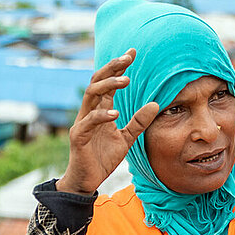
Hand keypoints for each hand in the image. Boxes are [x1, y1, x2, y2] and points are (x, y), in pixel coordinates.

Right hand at [56, 49, 158, 194]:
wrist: (86, 181)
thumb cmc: (102, 159)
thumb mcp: (126, 139)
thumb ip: (139, 122)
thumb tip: (156, 104)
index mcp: (99, 110)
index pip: (107, 82)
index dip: (118, 66)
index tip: (132, 53)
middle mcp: (89, 112)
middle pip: (96, 81)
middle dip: (112, 67)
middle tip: (128, 58)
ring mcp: (82, 123)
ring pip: (90, 95)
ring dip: (108, 85)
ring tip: (126, 81)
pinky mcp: (78, 137)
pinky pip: (88, 121)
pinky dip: (101, 115)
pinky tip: (115, 114)